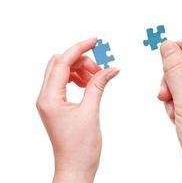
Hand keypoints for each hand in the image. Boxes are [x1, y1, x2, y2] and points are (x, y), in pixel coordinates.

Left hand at [36, 38, 118, 182]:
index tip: (94, 40)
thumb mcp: (91, 112)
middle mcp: (45, 97)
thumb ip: (99, 86)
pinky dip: (79, 79)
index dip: (79, 48)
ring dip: (80, 70)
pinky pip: (66, 83)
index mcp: (49, 98)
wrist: (76, 166)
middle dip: (80, 60)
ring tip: (97, 78)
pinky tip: (90, 84)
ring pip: (63, 72)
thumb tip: (111, 69)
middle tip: (100, 68)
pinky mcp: (57, 105)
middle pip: (60, 64)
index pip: (62, 62)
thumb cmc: (81, 147)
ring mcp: (50, 101)